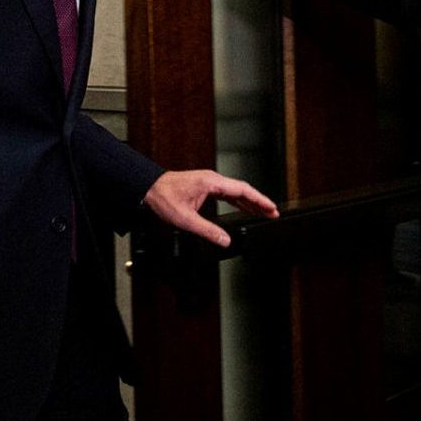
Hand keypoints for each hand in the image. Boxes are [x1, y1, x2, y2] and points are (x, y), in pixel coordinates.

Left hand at [143, 169, 278, 246]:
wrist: (147, 189)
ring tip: (261, 212)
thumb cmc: (162, 198)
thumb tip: (225, 241)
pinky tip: (241, 208)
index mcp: (212, 182)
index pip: (243, 190)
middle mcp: (212, 180)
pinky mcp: (203, 187)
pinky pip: (225, 194)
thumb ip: (207, 231)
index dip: (260, 200)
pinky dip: (236, 201)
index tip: (272, 208)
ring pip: (235, 192)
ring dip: (248, 202)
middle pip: (243, 190)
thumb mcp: (185, 219)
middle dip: (259, 202)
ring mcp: (208, 182)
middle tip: (272, 213)